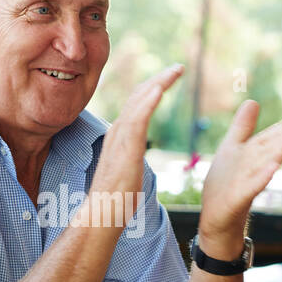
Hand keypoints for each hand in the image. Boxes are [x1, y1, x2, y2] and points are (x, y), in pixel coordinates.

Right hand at [87, 64, 184, 225]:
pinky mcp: (126, 150)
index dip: (152, 87)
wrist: (102, 215)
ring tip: (176, 70)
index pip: (136, 103)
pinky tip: (160, 89)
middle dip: (159, 79)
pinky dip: (148, 102)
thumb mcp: (128, 169)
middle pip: (138, 96)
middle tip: (179, 67)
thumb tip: (136, 156)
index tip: (169, 77)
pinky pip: (137, 120)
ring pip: (139, 102)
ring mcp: (120, 139)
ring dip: (158, 83)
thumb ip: (131, 156)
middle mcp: (118, 131)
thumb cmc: (115, 199)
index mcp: (119, 135)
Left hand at [198, 101, 281, 256]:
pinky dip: (261, 178)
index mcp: (252, 156)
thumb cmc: (225, 184)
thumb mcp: (232, 149)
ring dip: (277, 152)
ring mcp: (247, 184)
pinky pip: (251, 187)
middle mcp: (253, 169)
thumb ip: (242, 127)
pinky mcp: (237, 199)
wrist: (216, 218)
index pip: (269, 139)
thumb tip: (253, 100)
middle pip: (270, 150)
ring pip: (264, 166)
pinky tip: (272, 169)